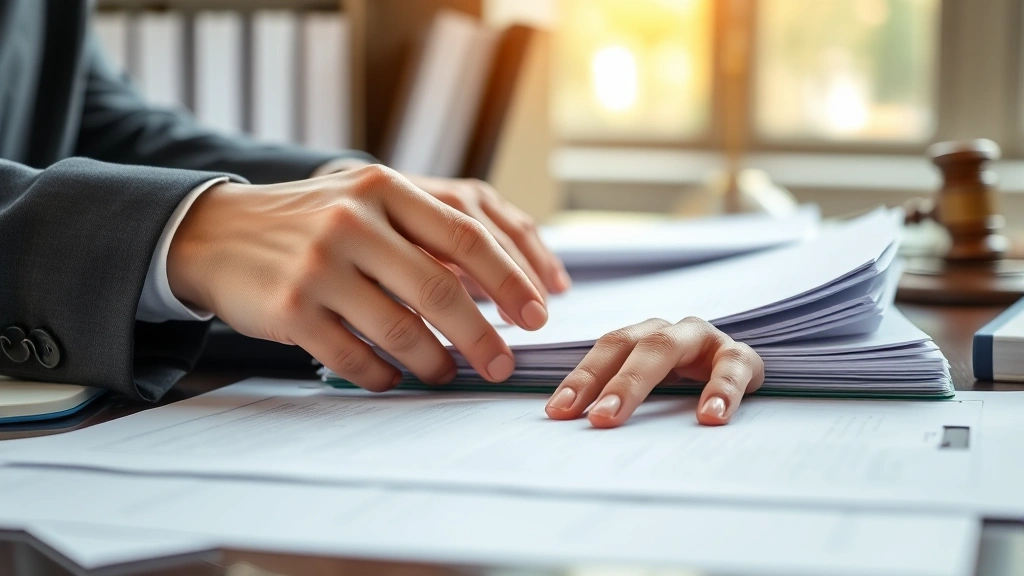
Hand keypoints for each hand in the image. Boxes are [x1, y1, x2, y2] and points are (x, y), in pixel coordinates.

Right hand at [168, 165, 548, 390]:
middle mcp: (352, 223)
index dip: (510, 281)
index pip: (466, 237)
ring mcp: (318, 267)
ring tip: (445, 374)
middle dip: (483, 337)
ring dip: (434, 363)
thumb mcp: (363, 201)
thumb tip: (496, 284)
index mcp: (382, 190)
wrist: (214, 233)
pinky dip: (381, 375)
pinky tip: (390, 378)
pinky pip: (354, 357)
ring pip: (400, 331)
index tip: (537, 316)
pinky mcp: (289, 310)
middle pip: (441, 290)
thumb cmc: (308, 222)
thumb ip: (421, 229)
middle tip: (503, 365)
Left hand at [544, 318, 763, 427]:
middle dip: (606, 382)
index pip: (606, 350)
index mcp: (643, 337)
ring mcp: (704, 339)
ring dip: (641, 381)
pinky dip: (721, 389)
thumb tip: (576, 430)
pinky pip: (731, 366)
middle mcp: (669, 331)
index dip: (582, 377)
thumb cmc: (688, 388)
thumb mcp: (654, 392)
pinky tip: (710, 416)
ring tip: (622, 414)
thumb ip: (621, 402)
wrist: (745, 377)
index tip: (557, 411)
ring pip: (667, 347)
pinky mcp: (740, 356)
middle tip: (594, 419)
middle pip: (630, 346)